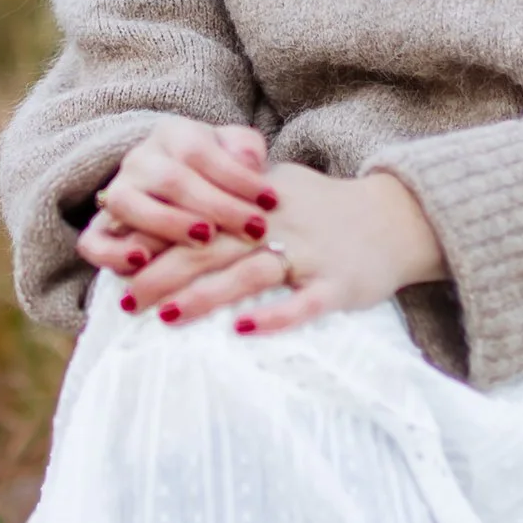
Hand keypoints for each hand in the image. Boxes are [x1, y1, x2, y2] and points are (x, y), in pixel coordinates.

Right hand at [77, 117, 276, 300]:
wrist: (183, 193)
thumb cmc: (220, 175)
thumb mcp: (236, 152)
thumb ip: (245, 150)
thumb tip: (251, 162)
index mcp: (173, 134)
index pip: (199, 151)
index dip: (236, 177)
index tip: (271, 202)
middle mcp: (139, 159)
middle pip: (170, 179)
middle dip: (216, 206)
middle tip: (254, 228)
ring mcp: (116, 192)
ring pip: (129, 205)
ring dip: (169, 223)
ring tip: (206, 238)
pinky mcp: (100, 228)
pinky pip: (92, 241)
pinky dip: (111, 253)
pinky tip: (142, 261)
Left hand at [80, 122, 444, 336]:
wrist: (400, 217)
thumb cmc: (327, 210)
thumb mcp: (280, 190)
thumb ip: (233, 200)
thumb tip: (174, 217)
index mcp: (260, 199)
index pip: (201, 215)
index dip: (160, 237)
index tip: (122, 257)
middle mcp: (280, 222)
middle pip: (214, 246)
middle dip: (166, 271)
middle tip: (128, 298)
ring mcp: (311, 254)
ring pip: (249, 273)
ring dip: (205, 296)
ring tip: (166, 317)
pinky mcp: (338, 285)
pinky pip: (303, 304)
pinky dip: (273, 317)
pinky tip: (242, 332)